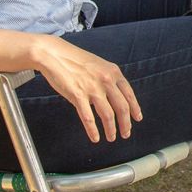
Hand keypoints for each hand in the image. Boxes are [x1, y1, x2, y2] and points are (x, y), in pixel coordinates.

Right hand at [25, 35, 141, 142]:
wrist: (55, 54)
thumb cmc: (75, 60)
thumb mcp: (99, 65)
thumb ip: (109, 79)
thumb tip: (115, 97)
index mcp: (113, 72)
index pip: (129, 94)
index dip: (135, 109)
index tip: (137, 119)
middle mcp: (106, 80)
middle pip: (122, 107)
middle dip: (126, 124)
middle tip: (126, 133)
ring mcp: (92, 88)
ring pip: (108, 115)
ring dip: (111, 129)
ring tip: (111, 137)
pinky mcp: (77, 95)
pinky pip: (88, 118)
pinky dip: (93, 130)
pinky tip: (95, 137)